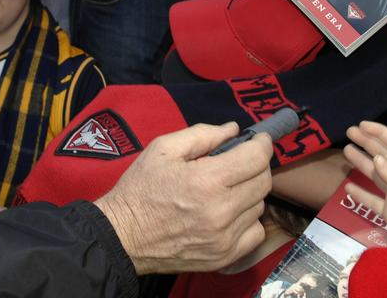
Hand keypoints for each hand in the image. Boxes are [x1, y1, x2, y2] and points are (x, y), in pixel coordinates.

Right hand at [94, 122, 271, 274]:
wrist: (123, 236)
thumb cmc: (140, 188)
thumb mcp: (163, 149)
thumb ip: (202, 134)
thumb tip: (234, 130)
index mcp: (206, 180)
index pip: (256, 158)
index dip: (261, 144)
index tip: (258, 139)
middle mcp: (221, 211)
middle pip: (263, 182)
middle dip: (257, 165)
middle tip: (241, 161)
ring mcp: (225, 238)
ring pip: (259, 206)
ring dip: (249, 192)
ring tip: (227, 189)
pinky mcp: (224, 257)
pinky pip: (255, 233)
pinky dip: (248, 220)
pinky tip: (229, 214)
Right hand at [343, 121, 386, 270]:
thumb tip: (377, 158)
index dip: (379, 132)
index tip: (362, 125)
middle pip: (382, 155)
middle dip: (367, 142)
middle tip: (349, 132)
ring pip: (374, 174)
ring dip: (361, 162)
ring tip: (347, 150)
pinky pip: (371, 200)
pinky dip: (360, 193)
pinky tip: (348, 186)